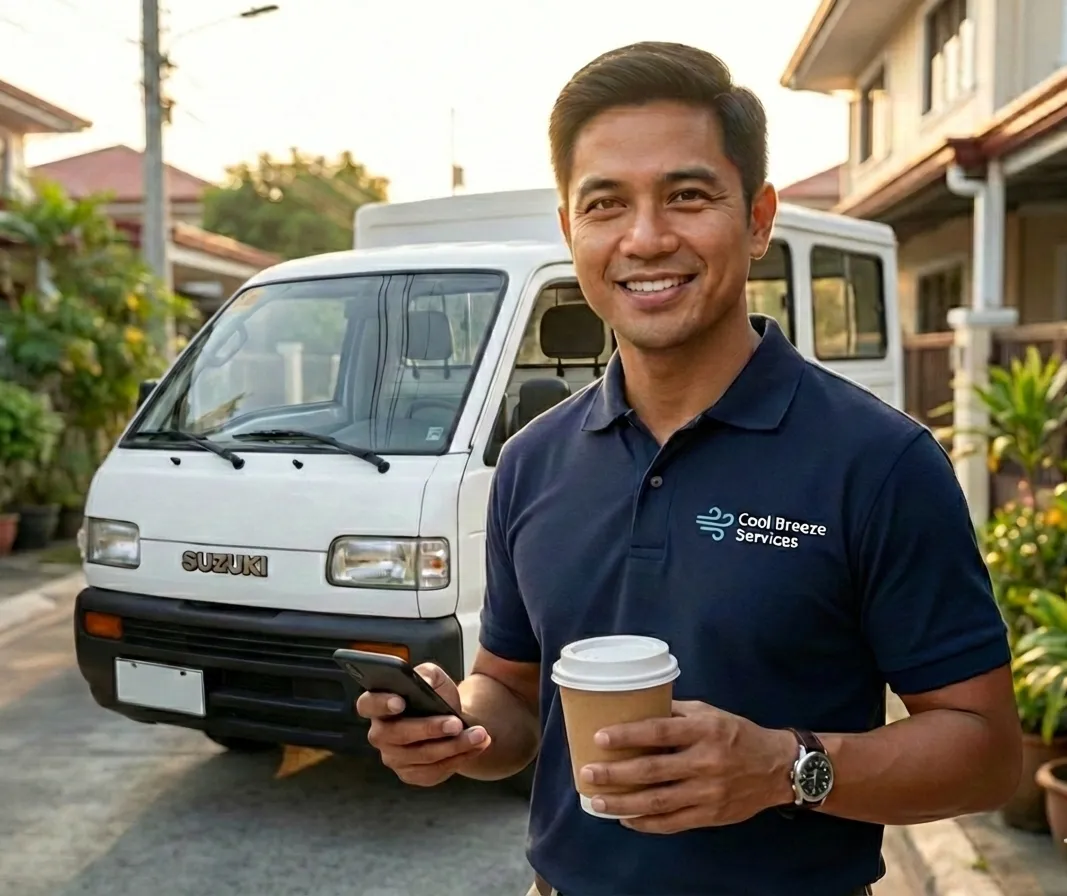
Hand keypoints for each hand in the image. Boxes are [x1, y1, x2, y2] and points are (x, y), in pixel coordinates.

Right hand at [355, 663, 491, 786]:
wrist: (450, 718)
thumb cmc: (435, 695)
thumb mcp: (433, 677)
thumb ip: (426, 674)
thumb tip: (422, 681)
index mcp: (377, 705)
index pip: (368, 704)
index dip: (381, 704)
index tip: (400, 702)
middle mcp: (380, 734)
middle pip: (398, 735)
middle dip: (429, 729)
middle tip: (456, 723)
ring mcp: (394, 758)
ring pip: (422, 756)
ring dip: (454, 746)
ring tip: (479, 734)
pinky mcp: (411, 774)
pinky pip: (434, 771)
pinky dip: (459, 758)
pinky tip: (477, 746)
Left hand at [578, 701, 796, 833]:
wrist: (778, 768)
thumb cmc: (737, 734)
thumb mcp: (710, 713)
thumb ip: (676, 713)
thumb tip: (636, 707)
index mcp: (703, 731)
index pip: (658, 733)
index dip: (627, 735)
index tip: (599, 737)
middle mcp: (704, 762)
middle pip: (652, 771)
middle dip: (615, 774)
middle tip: (588, 773)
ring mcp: (707, 793)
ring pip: (657, 802)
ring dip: (623, 803)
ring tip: (596, 801)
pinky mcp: (710, 816)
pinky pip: (672, 823)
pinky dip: (645, 823)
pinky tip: (625, 819)